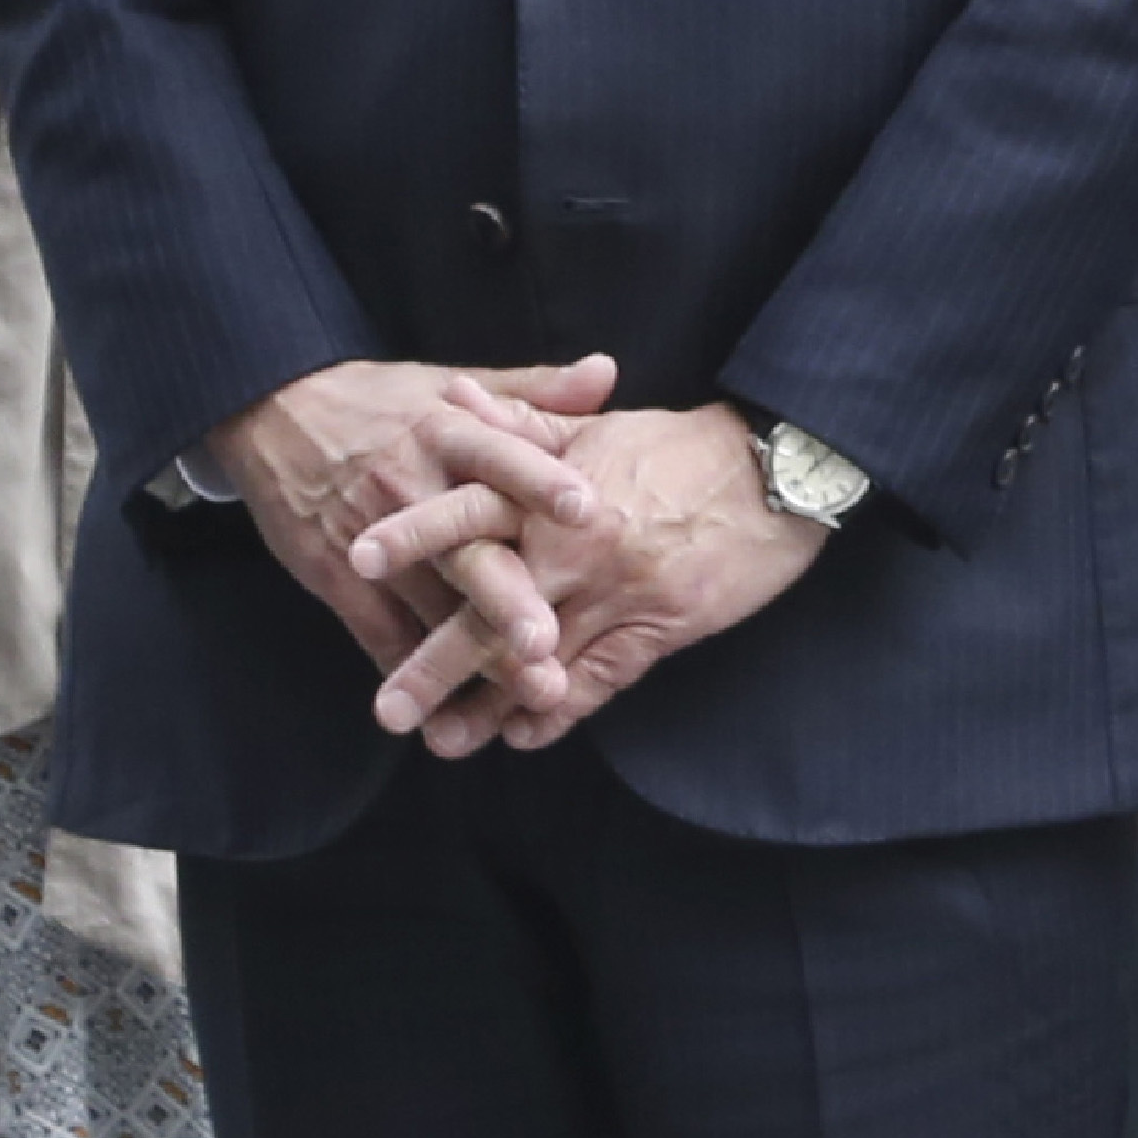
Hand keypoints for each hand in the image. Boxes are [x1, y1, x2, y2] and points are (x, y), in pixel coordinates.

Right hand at [203, 354, 620, 687]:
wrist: (276, 414)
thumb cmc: (385, 404)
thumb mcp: (454, 389)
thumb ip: (534, 392)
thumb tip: (607, 371)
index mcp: (447, 433)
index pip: (500, 457)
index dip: (542, 482)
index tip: (590, 511)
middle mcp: (411, 488)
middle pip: (465, 548)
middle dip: (507, 600)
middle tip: (550, 645)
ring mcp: (373, 540)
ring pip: (430, 604)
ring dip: (476, 655)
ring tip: (526, 696)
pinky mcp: (337, 578)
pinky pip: (379, 633)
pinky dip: (414, 672)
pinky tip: (452, 716)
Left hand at [353, 398, 831, 748]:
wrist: (778, 469)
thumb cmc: (683, 446)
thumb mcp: (597, 428)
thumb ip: (521, 423)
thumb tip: (453, 396)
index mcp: (554, 490)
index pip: (472, 510)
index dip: (418, 534)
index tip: (359, 560)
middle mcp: (578, 544)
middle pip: (492, 610)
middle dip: (436, 662)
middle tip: (386, 707)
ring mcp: (619, 590)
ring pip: (541, 658)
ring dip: (490, 705)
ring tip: (444, 741)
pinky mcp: (662, 623)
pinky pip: (602, 678)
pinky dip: (561, 708)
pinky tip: (527, 733)